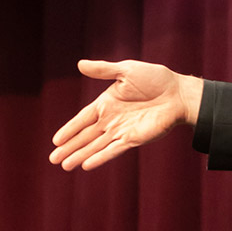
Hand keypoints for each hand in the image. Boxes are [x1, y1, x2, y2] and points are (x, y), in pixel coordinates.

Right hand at [49, 59, 202, 171]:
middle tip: (53, 159)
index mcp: (106, 103)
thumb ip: (103, 70)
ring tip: (65, 166)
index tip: (55, 141)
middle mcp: (111, 119)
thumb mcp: (126, 70)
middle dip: (69, 148)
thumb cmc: (155, 79)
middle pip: (85, 136)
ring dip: (80, 155)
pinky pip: (113, 150)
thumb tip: (80, 64)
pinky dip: (100, 157)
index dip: (69, 129)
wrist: (178, 93)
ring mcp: (121, 131)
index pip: (82, 119)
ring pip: (95, 146)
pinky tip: (87, 165)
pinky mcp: (133, 139)